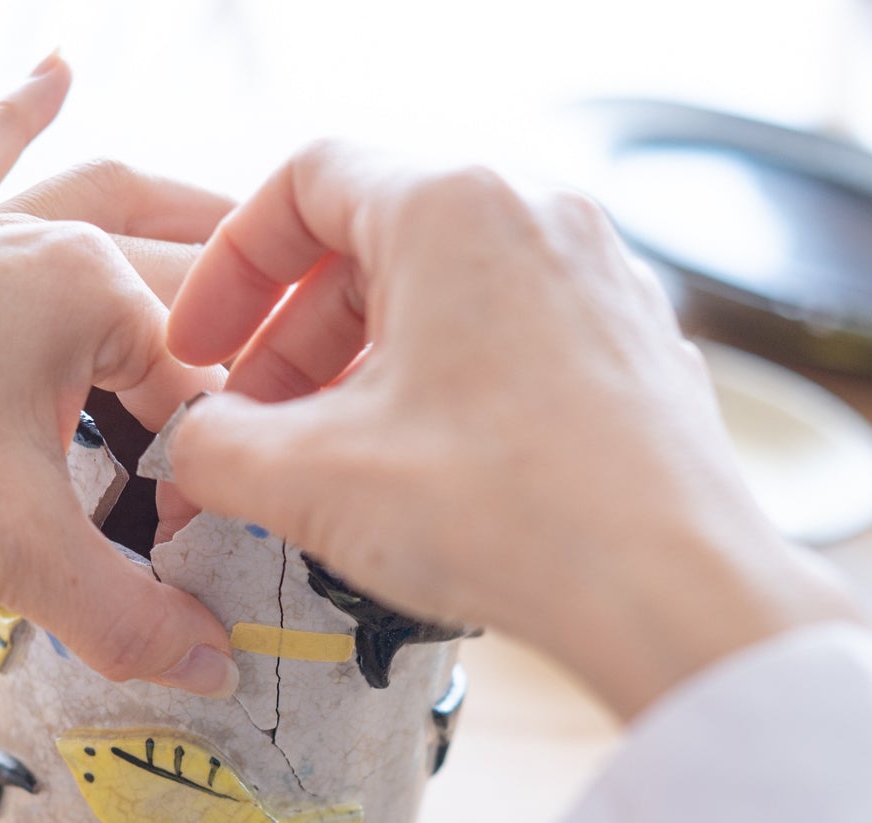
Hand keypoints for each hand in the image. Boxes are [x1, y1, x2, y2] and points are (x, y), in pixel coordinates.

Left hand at [0, 55, 239, 695]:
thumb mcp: (17, 549)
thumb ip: (129, 614)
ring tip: (243, 217)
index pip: (204, 374)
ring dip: (175, 205)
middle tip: (304, 371)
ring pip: (100, 193)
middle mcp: (40, 239)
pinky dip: (15, 114)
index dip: (229, 451)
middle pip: (177, 274)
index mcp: (89, 287)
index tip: (236, 518)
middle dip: (243, 326)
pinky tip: (53, 66)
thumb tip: (214, 666)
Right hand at [162, 143, 855, 717]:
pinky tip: (424, 476)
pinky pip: (513, 339)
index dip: (230, 267)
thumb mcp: (314, 482)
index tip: (202, 347)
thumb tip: (196, 447)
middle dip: (296, 337)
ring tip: (333, 459)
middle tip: (256, 423)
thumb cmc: (513, 513)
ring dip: (366, 368)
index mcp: (454, 206)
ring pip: (447, 294)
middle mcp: (539, 215)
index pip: (305, 182)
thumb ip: (215, 449)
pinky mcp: (635, 348)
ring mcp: (600, 279)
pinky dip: (447, 387)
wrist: (675, 590)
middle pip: (377, 242)